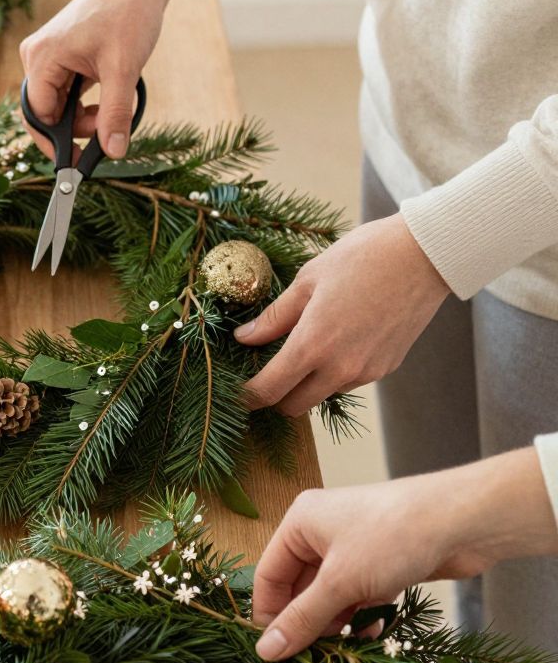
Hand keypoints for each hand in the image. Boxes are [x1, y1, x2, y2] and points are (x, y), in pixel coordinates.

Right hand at [19, 0, 167, 161]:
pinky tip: (111, 95)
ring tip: (115, 108)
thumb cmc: (129, 14)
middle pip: (44, 112)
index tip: (81, 162)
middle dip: (73, 128)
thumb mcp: (124, 70)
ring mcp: (48, 54)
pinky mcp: (62, 54)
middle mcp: (37, 55)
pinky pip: (66, 90)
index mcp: (42, 57)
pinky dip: (86, 102)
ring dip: (84, 115)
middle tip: (106, 135)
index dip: (58, 142)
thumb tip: (112, 152)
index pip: (38, 115)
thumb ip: (115, 114)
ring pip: (58, 103)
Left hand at [236, 214, 450, 415]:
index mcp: (313, 345)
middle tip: (268, 369)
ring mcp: (366, 372)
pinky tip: (342, 336)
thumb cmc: (363, 257)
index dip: (247, 397)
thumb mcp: (308, 280)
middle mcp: (339, 369)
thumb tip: (245, 337)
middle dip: (276, 395)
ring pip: (323, 393)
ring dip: (309, 381)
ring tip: (311, 342)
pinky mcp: (386, 368)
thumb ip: (275, 317)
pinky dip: (337, 370)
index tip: (238, 392)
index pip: (269, 391)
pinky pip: (350, 380)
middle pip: (294, 407)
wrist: (424, 255)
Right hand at [252, 448, 557, 658]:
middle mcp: (324, 532)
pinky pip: (361, 597)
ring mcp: (356, 549)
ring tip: (341, 653)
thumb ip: (302, 619)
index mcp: (301, 523)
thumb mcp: (340, 583)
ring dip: (336, 624)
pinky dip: (363, 617)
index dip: (269, 614)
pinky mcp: (384, 564)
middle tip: (310, 659)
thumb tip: (265, 652)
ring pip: (332, 596)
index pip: (269, 575)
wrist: (464, 522)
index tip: (274, 654)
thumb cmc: (393, 538)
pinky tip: (370, 636)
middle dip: (306, 622)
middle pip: (301, 588)